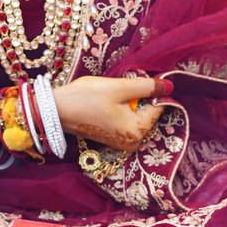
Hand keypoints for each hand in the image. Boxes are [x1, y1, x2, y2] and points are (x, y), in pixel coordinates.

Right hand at [52, 75, 171, 150]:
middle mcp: (133, 142)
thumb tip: (170, 86)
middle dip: (139, 98)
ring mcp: (123, 143)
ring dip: (129, 103)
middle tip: (118, 91)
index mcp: (138, 131)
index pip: (160, 107)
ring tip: (110, 98)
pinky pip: (127, 121)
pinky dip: (122, 110)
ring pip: (138, 115)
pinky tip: (106, 105)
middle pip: (149, 112)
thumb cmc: (86, 98)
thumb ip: (146, 87)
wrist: (56, 111)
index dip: (151, 91)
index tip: (133, 84)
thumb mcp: (119, 87)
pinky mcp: (113, 139)